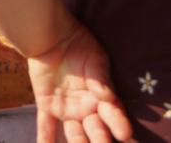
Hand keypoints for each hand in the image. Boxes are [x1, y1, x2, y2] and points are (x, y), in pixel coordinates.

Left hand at [30, 23, 133, 141]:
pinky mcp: (47, 106)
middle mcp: (87, 109)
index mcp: (103, 99)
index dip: (119, 124)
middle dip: (100, 139)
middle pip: (96, 130)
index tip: (124, 134)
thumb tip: (106, 95)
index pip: (114, 114)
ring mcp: (67, 110)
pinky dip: (45, 139)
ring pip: (73, 133)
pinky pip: (45, 126)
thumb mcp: (95, 61)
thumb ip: (100, 79)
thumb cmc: (80, 47)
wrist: (53, 37)